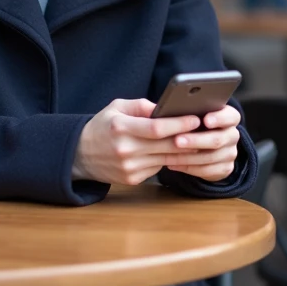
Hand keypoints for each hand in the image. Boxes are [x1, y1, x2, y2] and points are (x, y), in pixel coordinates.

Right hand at [72, 98, 204, 185]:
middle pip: (166, 146)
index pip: (156, 128)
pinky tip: (178, 153)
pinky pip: (158, 168)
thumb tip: (167, 108)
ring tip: (200, 141)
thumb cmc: (102, 126)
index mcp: (120, 128)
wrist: (80, 155)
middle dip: (189, 138)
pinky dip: (169, 160)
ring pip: (166, 160)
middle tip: (206, 131)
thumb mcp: (117, 107)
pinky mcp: (132, 179)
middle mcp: (125, 150)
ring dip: (185, 152)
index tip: (195, 119)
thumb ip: (142, 106)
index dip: (179, 124)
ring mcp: (129, 167)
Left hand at [166, 106, 240, 182]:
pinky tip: (172, 164)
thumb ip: (189, 111)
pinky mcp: (225, 168)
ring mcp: (230, 153)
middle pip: (218, 139)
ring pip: (211, 157)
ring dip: (187, 157)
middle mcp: (232, 135)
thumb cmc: (195, 124)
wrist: (203, 146)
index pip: (231, 116)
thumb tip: (171, 111)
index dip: (219, 118)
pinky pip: (207, 171)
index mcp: (229, 117)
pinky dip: (188, 168)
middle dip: (196, 140)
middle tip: (177, 140)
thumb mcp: (195, 114)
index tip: (206, 120)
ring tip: (168, 155)